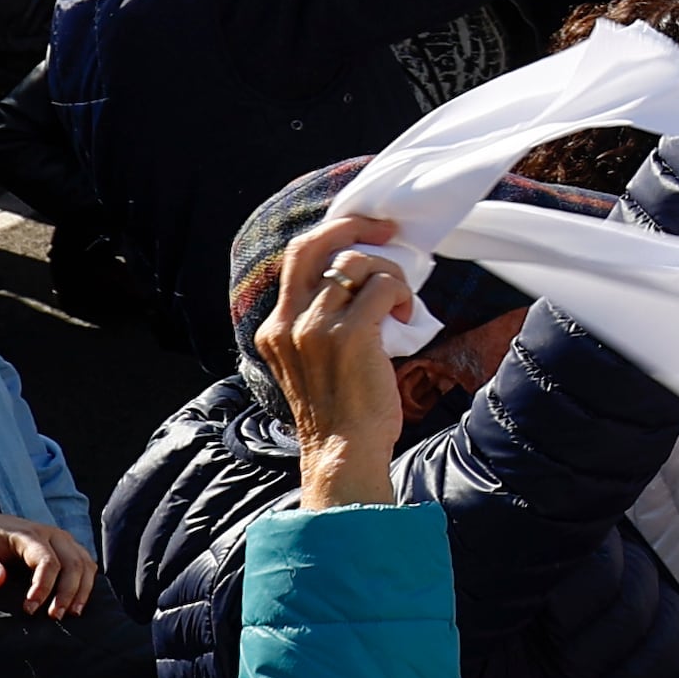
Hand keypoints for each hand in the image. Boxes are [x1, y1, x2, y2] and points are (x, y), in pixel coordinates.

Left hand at [0, 516, 99, 618]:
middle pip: (73, 563)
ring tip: (71, 614)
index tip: (30, 610)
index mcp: (28, 534)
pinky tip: (76, 603)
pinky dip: (86, 584)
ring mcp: (62, 539)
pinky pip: (86, 564)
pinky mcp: (66, 547)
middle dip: (68, 593)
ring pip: (85, 564)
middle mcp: (51, 534)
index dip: (44, 587)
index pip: (47, 561)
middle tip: (54, 618)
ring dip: (82, 591)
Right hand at [254, 224, 419, 502]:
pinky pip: (382, 286)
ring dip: (388, 273)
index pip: (296, 260)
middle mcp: (287, 322)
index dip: (331, 238)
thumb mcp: (308, 362)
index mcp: (273, 328)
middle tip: (384, 230)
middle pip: (311, 245)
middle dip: (351, 225)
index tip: (361, 234)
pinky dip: (400, 292)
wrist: (342, 452)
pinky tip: (405, 314)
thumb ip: (317, 323)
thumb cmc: (339, 410)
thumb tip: (356, 281)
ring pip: (356, 264)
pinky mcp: (349, 334)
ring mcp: (315, 327)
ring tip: (399, 300)